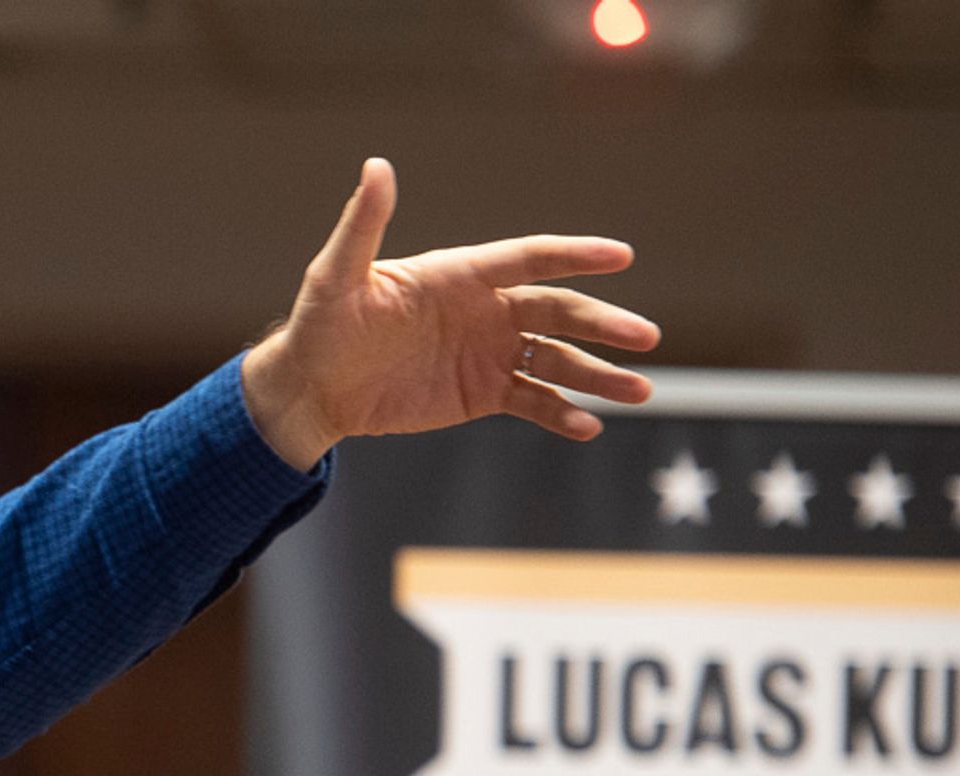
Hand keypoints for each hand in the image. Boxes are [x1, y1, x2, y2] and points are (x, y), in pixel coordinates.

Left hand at [237, 158, 658, 471]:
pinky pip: (533, 401)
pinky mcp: (483, 393)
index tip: (620, 255)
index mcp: (462, 275)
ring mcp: (489, 352)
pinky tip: (588, 426)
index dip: (574, 256)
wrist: (313, 387)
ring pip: (557, 359)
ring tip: (640, 392)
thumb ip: (364, 226)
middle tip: (646, 337)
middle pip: (558, 312)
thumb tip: (375, 166)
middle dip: (603, 324)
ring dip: (598, 375)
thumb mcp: (336, 276)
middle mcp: (487, 310)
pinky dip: (561, 413)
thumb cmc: (322, 324)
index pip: (530, 258)